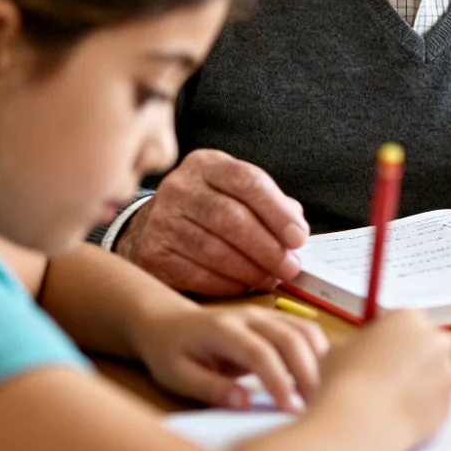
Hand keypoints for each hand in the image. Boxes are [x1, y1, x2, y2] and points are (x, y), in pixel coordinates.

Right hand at [116, 149, 308, 295]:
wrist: (153, 225)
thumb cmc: (209, 209)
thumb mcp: (236, 193)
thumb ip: (271, 205)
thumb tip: (296, 233)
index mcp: (207, 165)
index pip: (248, 181)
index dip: (277, 212)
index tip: (299, 238)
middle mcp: (180, 187)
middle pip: (230, 218)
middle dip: (267, 247)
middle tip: (289, 267)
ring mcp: (161, 220)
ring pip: (213, 250)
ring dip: (249, 270)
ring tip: (270, 279)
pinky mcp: (151, 253)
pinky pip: (195, 274)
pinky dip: (226, 284)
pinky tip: (243, 286)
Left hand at [132, 303, 327, 412]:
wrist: (169, 323)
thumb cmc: (172, 351)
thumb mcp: (178, 376)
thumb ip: (210, 388)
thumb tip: (243, 403)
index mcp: (223, 328)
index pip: (259, 352)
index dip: (279, 381)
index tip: (291, 408)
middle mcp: (249, 315)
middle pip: (291, 338)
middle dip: (307, 373)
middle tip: (315, 405)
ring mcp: (265, 314)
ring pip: (304, 330)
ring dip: (319, 361)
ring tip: (321, 393)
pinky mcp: (275, 319)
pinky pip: (306, 329)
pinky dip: (319, 351)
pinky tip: (319, 375)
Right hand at [316, 310, 450, 447]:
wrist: (361, 423)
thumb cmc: (346, 382)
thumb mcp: (340, 349)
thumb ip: (358, 341)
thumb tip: (351, 343)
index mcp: (410, 318)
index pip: (402, 320)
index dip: (387, 335)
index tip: (379, 348)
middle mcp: (436, 341)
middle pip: (425, 343)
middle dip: (409, 355)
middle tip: (386, 373)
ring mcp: (447, 372)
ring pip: (434, 373)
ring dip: (418, 380)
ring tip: (389, 397)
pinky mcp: (449, 403)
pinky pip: (435, 400)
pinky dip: (421, 405)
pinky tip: (398, 412)